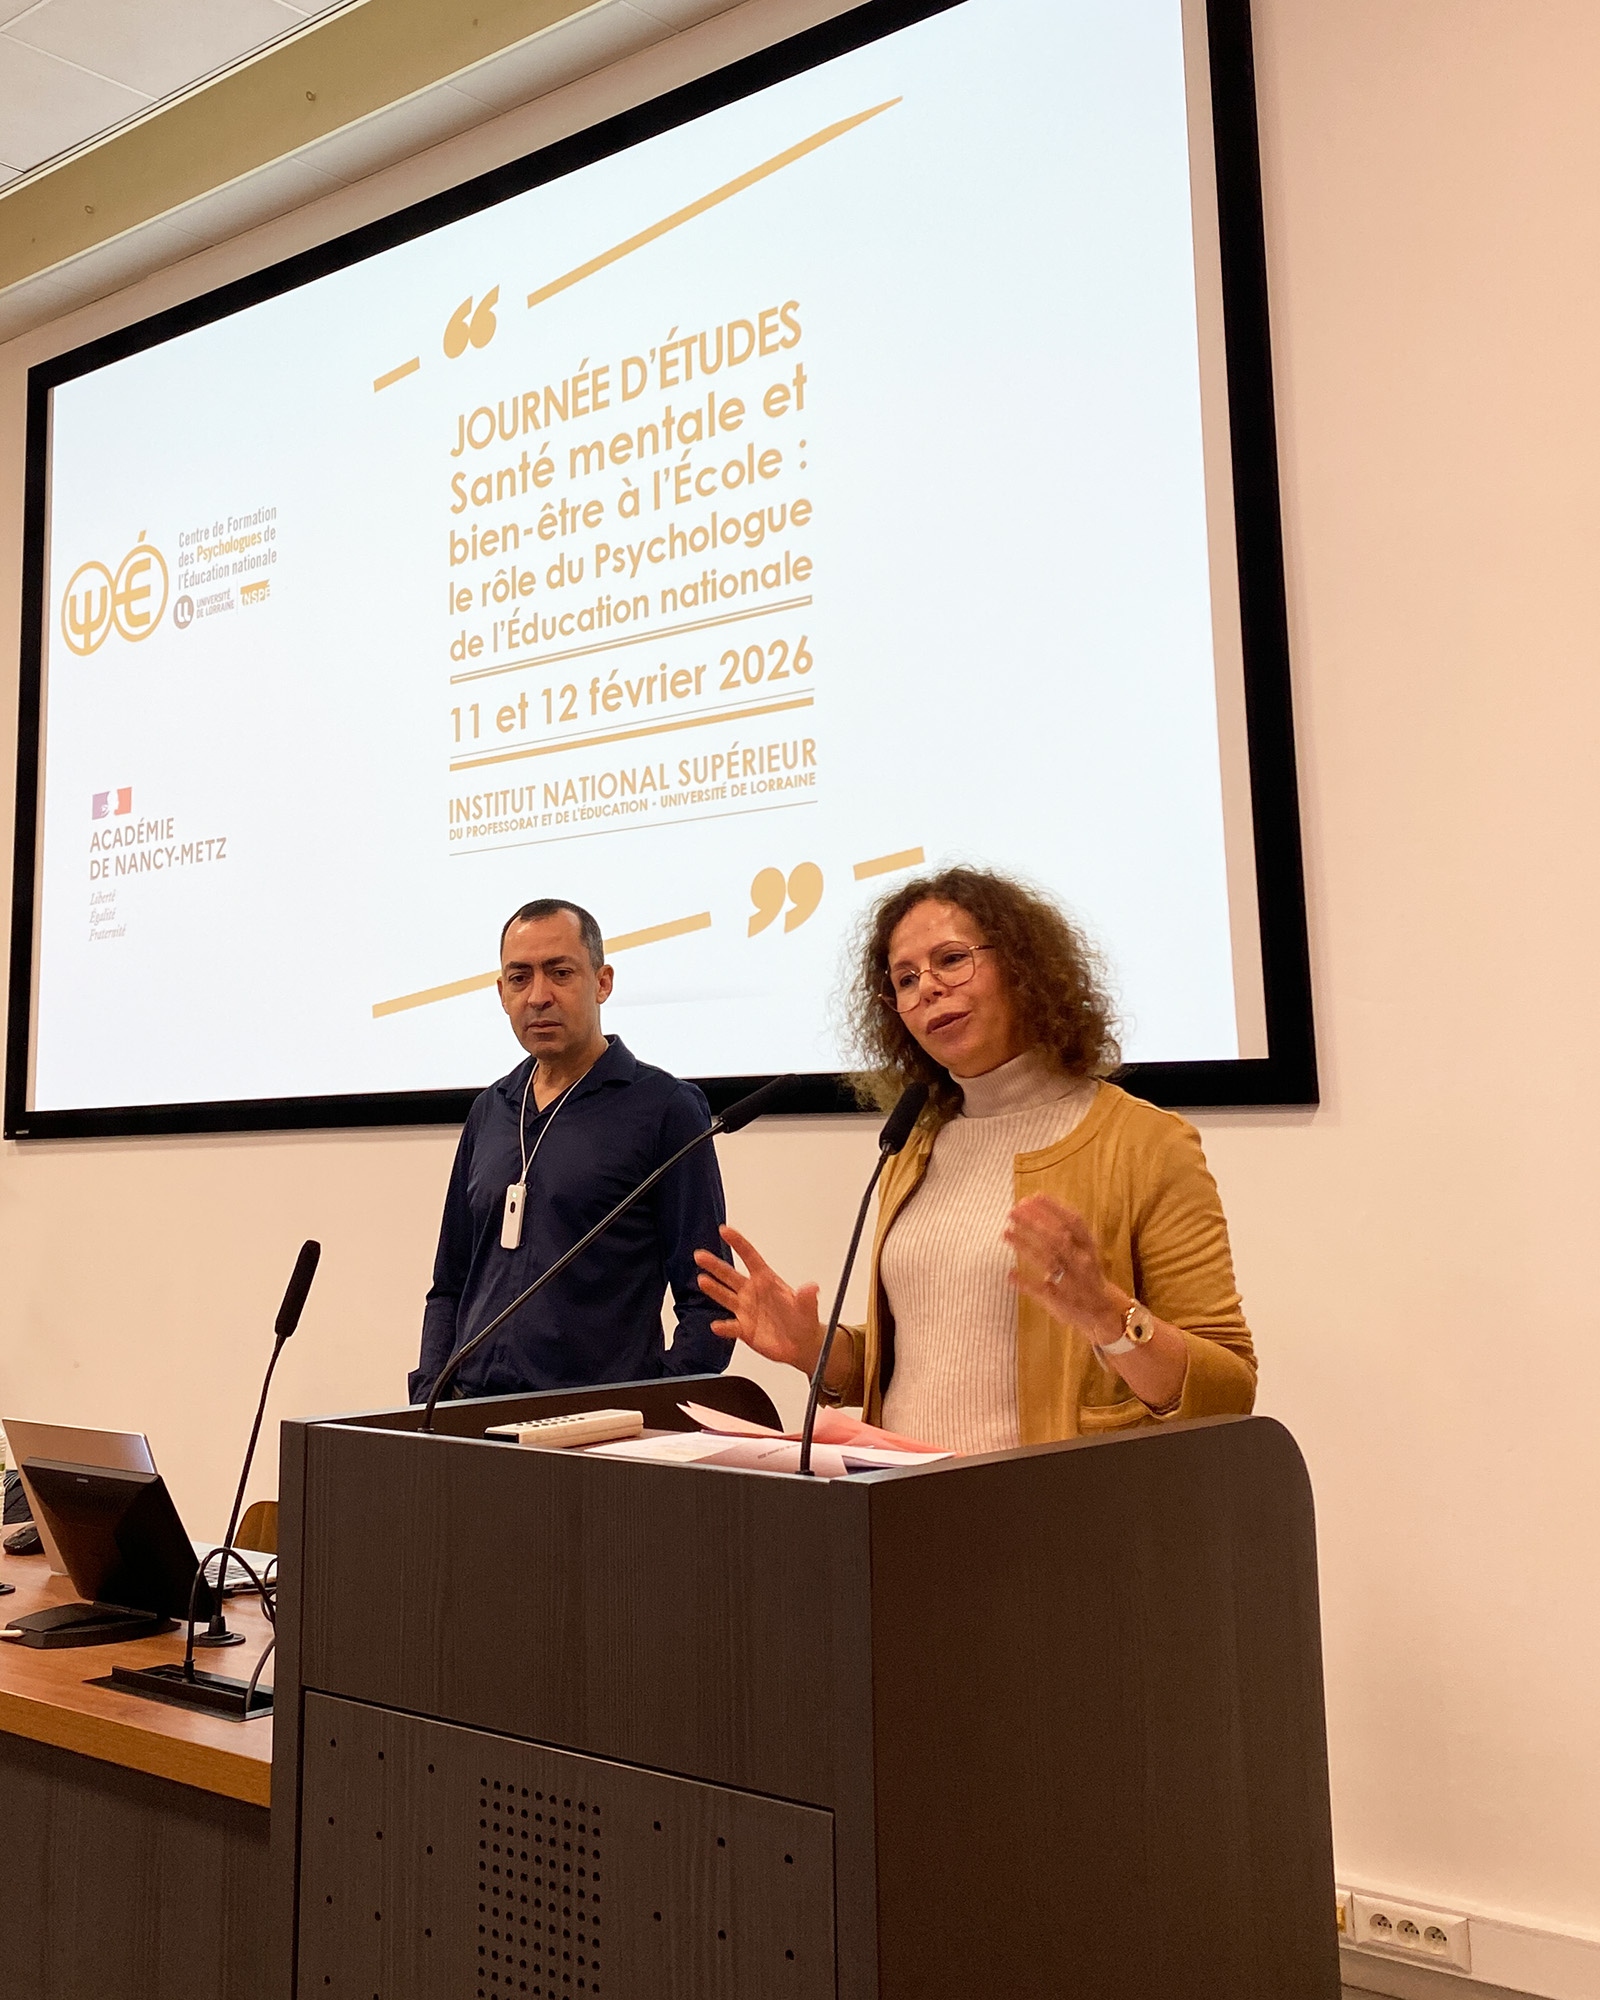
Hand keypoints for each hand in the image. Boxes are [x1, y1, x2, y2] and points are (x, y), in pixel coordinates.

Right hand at [695, 1227, 823, 1373]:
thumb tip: (812, 1287)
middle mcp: (752, 1292)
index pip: (750, 1257)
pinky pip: (730, 1327)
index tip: (725, 1230)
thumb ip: (807, 1298)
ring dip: (713, 1289)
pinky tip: (716, 1325)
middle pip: (730, 1275)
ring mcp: (746, 1310)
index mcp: (767, 1281)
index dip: (738, 1243)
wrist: (801, 1345)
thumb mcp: (808, 1308)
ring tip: (702, 1280)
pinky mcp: (743, 1329)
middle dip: (715, 1265)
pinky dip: (723, 1327)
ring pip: (725, 1296)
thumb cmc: (803, 1320)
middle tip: (700, 1255)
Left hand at [1003, 1193, 1124, 1343]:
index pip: (1072, 1222)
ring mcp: (1072, 1281)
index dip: (1052, 1208)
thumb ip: (1066, 1230)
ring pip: (1047, 1260)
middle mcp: (1082, 1261)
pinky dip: (1025, 1282)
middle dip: (1033, 1223)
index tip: (1031, 1198)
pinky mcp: (1061, 1300)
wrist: (1106, 1312)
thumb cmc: (1089, 1274)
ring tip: (1005, 1233)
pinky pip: (1041, 1290)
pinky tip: (1010, 1274)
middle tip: (1012, 1211)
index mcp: (1088, 1247)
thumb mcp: (1085, 1249)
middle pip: (1056, 1237)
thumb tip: (1038, 1206)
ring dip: (1025, 1245)